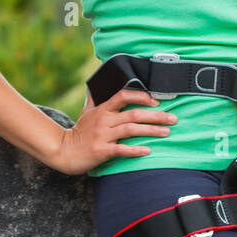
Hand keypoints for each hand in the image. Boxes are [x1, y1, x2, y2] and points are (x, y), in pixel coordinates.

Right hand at [50, 88, 177, 174]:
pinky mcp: (101, 150)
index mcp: (103, 109)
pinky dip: (135, 150)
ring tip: (166, 132)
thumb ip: (95, 99)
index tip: (158, 100)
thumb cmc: (79, 132)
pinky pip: (121, 149)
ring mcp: (102, 135)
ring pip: (131, 130)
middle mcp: (104, 120)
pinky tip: (148, 150)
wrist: (63, 152)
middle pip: (134, 114)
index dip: (142, 96)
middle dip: (156, 115)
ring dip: (151, 130)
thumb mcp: (86, 112)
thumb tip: (98, 85)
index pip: (124, 96)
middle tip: (173, 118)